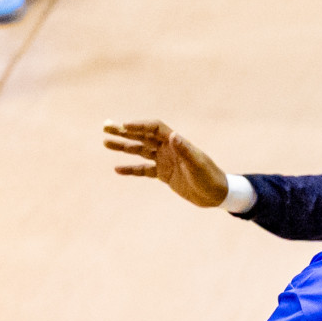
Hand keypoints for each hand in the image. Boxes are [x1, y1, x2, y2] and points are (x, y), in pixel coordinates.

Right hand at [103, 119, 229, 207]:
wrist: (216, 195)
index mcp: (177, 143)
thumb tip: (173, 135)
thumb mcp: (197, 165)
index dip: (139, 125)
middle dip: (124, 132)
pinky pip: (143, 170)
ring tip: (106, 143)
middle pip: (142, 136)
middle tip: (105, 127)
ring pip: (139, 151)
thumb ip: (185, 150)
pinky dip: (131, 169)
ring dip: (123, 147)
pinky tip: (117, 169)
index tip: (124, 126)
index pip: (154, 128)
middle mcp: (168, 149)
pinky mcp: (163, 174)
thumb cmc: (210, 178)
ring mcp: (164, 161)